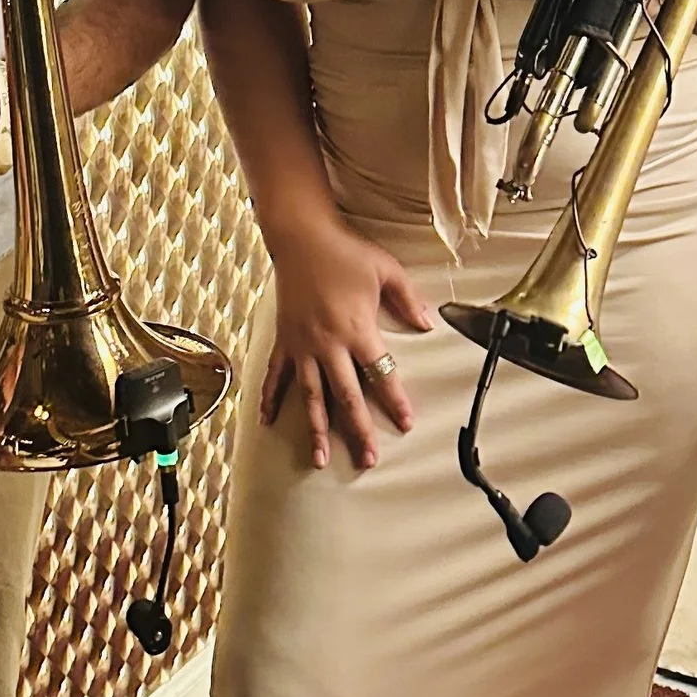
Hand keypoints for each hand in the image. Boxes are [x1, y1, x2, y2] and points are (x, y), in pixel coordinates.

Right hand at [259, 211, 434, 472]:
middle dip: (358, 430)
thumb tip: (428, 324)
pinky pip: (276, 375)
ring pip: (310, 396)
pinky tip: (268, 422)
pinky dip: (271, 398)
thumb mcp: (387, 270)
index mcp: (356, 329)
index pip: (381, 373)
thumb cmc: (345, 251)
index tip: (406, 424)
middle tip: (368, 459)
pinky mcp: (284, 340)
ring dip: (316, 429)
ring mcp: (302, 345)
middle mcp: (328, 344)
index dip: (395, 401)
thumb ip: (408, 300)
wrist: (301, 237)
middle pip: (346, 397)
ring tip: (320, 459)